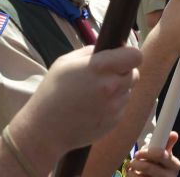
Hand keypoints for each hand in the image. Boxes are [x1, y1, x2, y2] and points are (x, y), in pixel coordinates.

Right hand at [9, 46, 141, 157]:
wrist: (44, 130)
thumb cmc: (52, 92)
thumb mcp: (66, 62)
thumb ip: (91, 53)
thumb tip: (110, 49)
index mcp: (100, 67)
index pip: (135, 56)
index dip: (129, 55)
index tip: (120, 58)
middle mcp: (112, 86)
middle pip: (134, 73)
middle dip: (122, 73)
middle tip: (104, 77)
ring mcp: (115, 106)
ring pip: (128, 91)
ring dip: (118, 90)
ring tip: (94, 95)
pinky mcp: (115, 121)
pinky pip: (121, 107)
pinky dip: (113, 106)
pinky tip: (93, 109)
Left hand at [127, 132, 179, 175]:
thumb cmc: (160, 164)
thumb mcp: (165, 154)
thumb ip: (167, 143)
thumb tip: (174, 134)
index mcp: (174, 165)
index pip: (161, 155)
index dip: (147, 153)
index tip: (138, 153)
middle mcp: (169, 176)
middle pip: (148, 166)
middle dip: (137, 162)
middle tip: (133, 159)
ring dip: (132, 170)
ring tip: (132, 166)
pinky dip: (131, 175)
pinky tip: (132, 173)